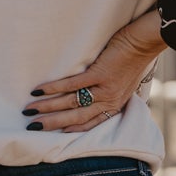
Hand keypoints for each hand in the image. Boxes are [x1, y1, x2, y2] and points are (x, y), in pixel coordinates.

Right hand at [23, 9, 162, 131]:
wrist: (145, 41)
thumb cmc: (135, 58)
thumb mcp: (124, 82)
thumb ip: (110, 93)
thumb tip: (93, 96)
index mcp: (114, 104)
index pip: (89, 123)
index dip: (69, 129)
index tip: (52, 134)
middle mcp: (109, 100)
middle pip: (76, 117)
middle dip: (52, 123)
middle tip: (33, 127)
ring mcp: (104, 88)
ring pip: (71, 103)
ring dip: (48, 107)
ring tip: (30, 110)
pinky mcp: (100, 73)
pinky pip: (72, 85)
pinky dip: (54, 89)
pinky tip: (40, 91)